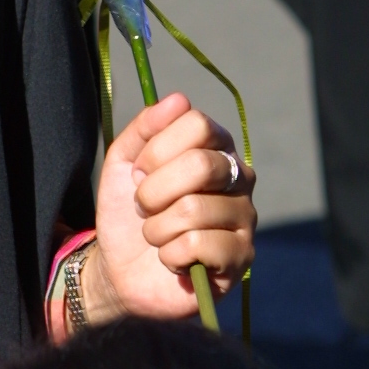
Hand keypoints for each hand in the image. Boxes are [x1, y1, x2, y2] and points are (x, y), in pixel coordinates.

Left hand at [82, 93, 255, 321]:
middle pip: (199, 165)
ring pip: (193, 209)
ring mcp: (245, 217)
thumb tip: (178, 98)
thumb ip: (146, 127)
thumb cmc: (128, 212)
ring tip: (156, 236)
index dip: (157, 149)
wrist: (122, 271)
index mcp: (215, 147)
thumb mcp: (124, 162)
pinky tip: (172, 259)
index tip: (139, 171)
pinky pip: (199, 245)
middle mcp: (238, 176)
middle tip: (143, 207)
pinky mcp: (241, 257)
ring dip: (157, 228)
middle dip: (153, 191)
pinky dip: (170, 254)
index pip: (198, 124)